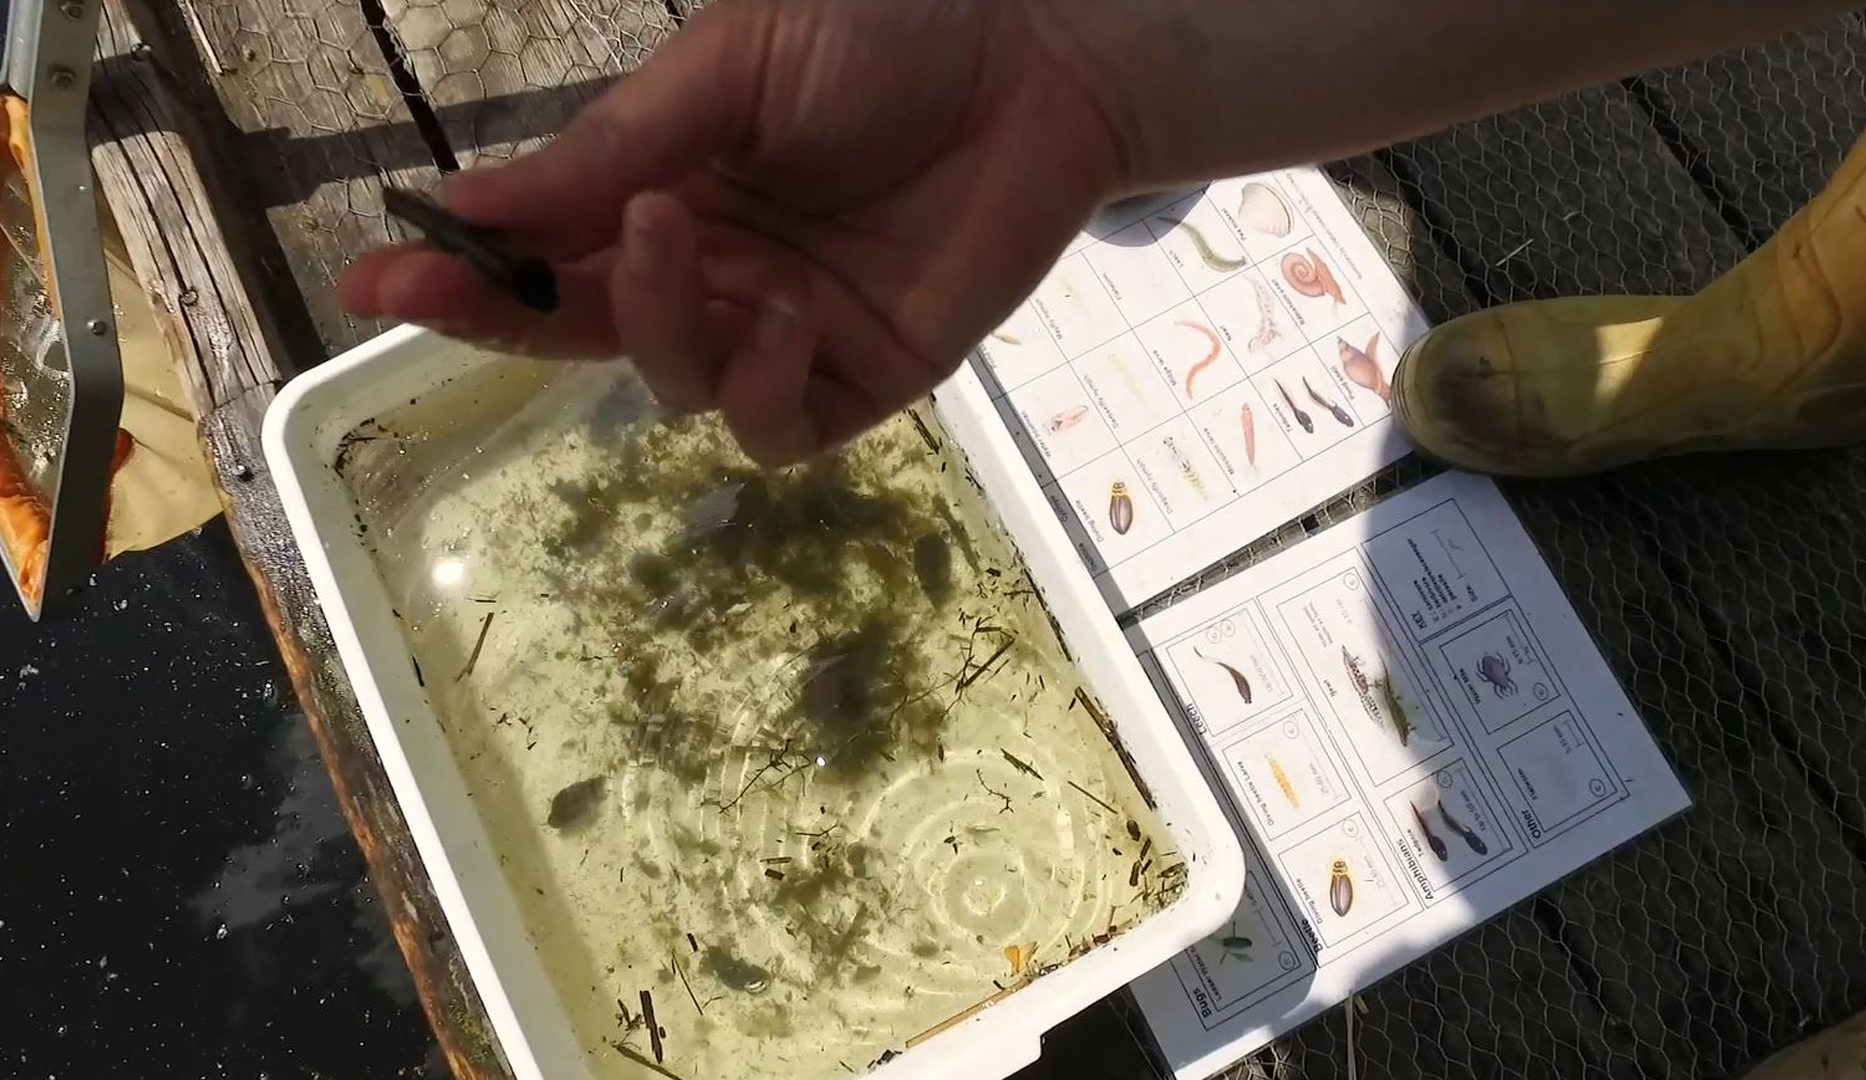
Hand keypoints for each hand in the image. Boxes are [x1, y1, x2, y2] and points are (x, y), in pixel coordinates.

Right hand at [339, 0, 1130, 466]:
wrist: (1036, 59)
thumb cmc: (885, 39)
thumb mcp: (727, 72)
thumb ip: (609, 147)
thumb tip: (464, 204)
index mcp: (665, 189)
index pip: (544, 253)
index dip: (458, 276)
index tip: (371, 283)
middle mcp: (711, 271)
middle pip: (583, 330)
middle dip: (501, 315)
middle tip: (433, 291)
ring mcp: (782, 332)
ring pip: (674, 383)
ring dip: (658, 324)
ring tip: (694, 242)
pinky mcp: (860, 380)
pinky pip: (777, 428)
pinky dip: (761, 383)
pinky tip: (788, 313)